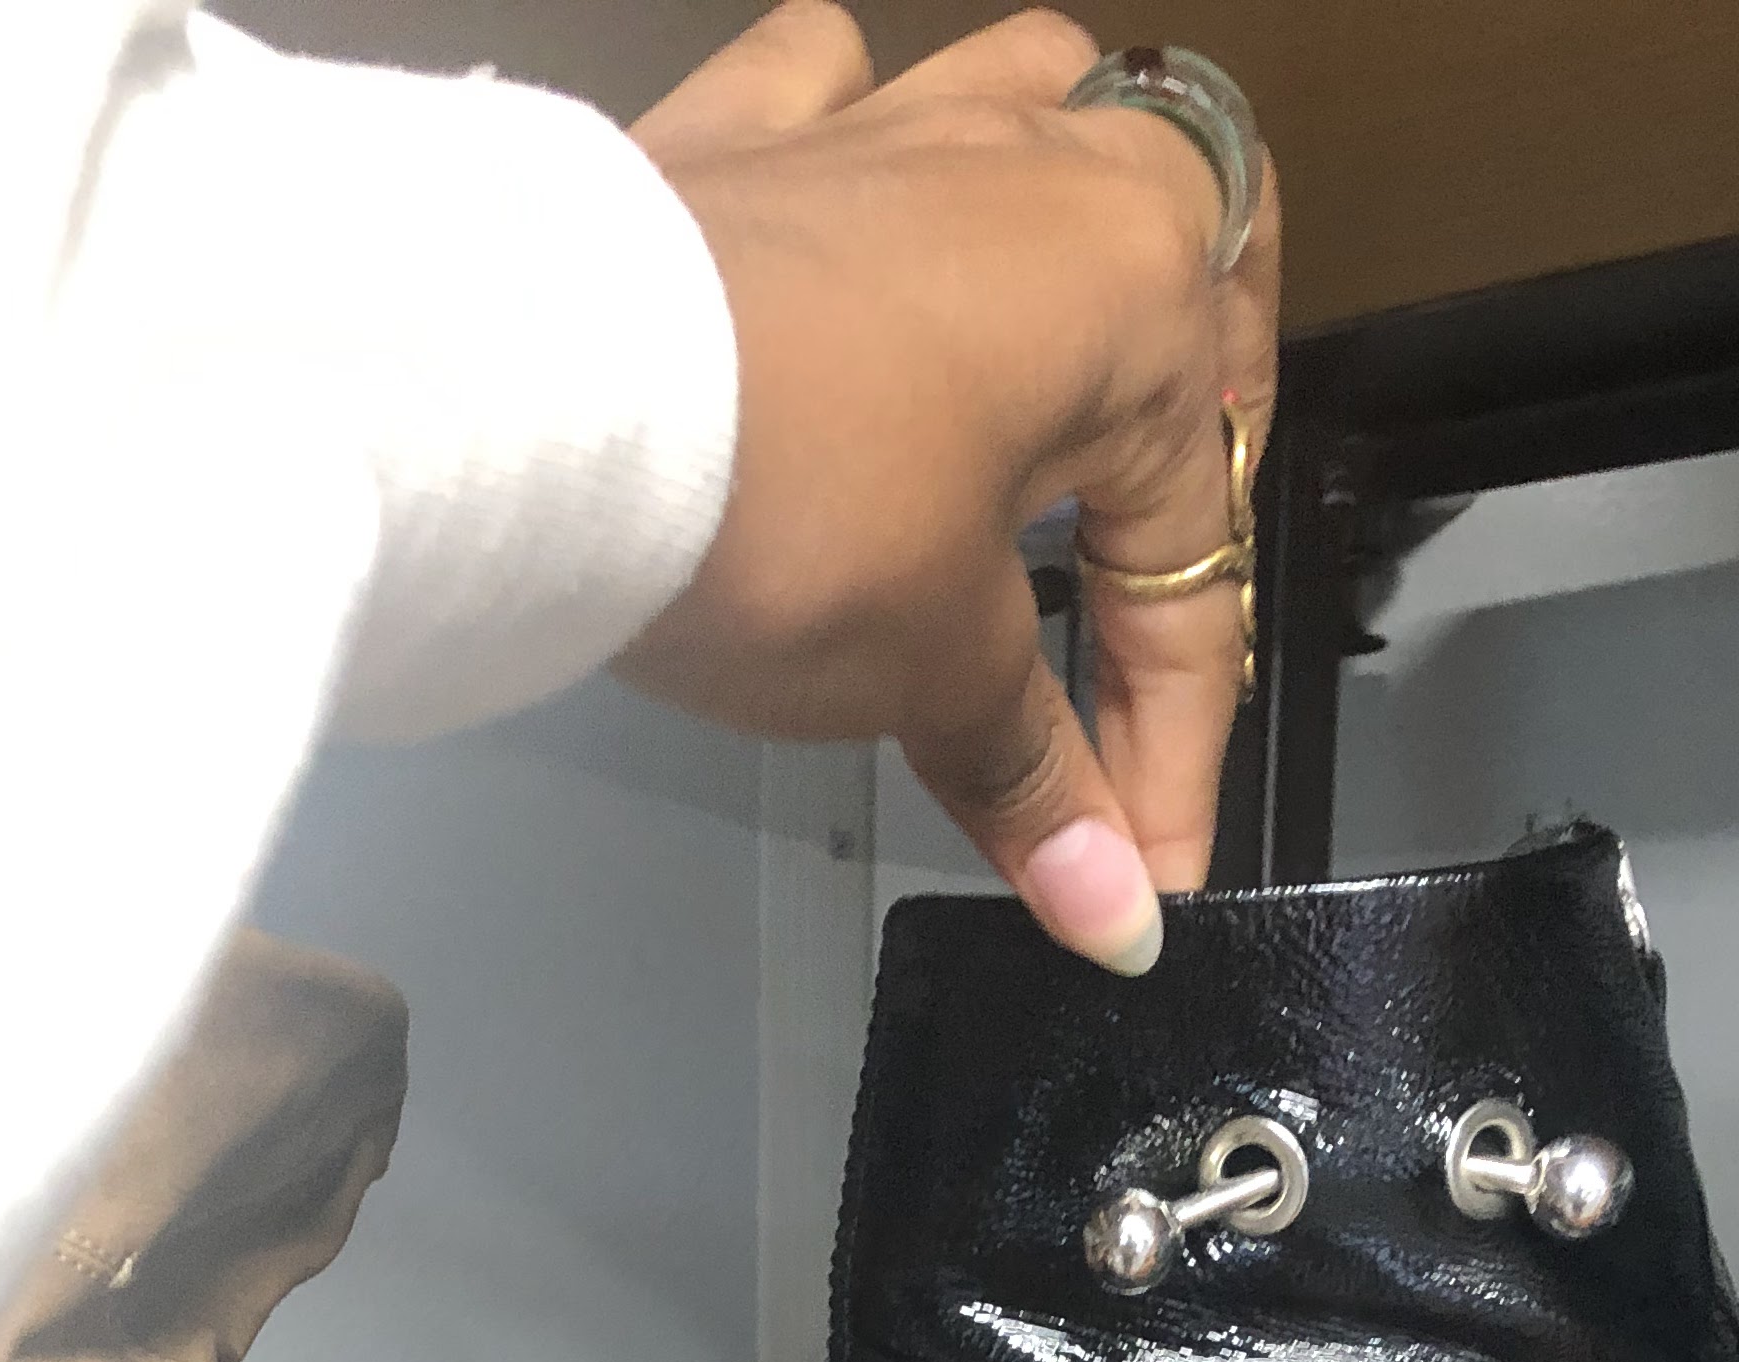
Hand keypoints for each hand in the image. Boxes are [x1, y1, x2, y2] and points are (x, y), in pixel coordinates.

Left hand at [623, 5, 1280, 973]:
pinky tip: (861, 193)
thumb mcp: (934, 669)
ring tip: (1069, 325)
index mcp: (1135, 291)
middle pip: (1181, 275)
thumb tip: (1108, 903)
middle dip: (1197, 424)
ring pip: (1041, 104)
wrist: (541, 407)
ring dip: (1075, 207)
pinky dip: (858, 120)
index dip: (1168, 748)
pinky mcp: (741, 134)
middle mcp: (1036, 171)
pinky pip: (833, 80)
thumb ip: (1036, 775)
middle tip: (1160, 584)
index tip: (1138, 868)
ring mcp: (884, 128)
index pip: (1182, 566)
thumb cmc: (777, 502)